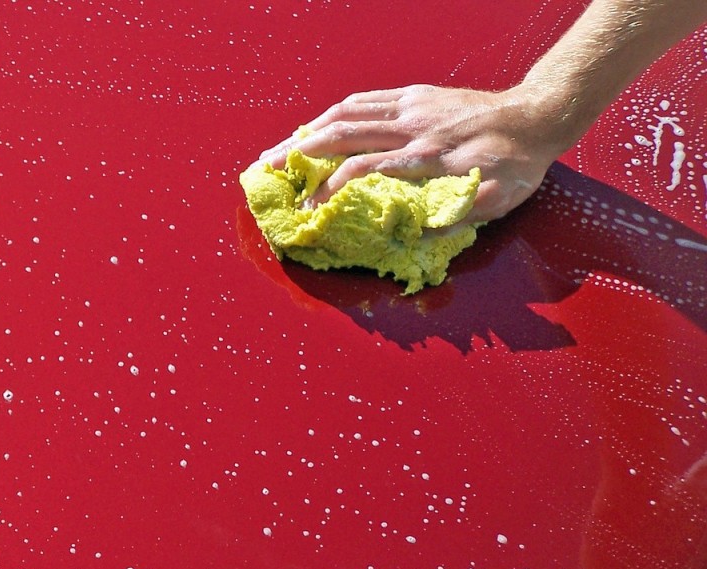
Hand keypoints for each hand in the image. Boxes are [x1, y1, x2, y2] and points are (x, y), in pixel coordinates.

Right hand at [257, 84, 568, 222]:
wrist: (535, 116)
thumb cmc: (516, 165)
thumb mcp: (495, 202)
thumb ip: (454, 218)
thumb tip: (414, 236)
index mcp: (430, 158)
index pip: (366, 169)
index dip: (332, 188)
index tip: (310, 208)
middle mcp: (414, 128)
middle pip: (345, 134)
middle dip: (302, 153)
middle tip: (270, 169)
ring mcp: (412, 108)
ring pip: (349, 113)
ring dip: (309, 129)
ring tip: (280, 147)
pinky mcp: (414, 96)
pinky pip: (366, 100)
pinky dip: (335, 112)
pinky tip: (316, 125)